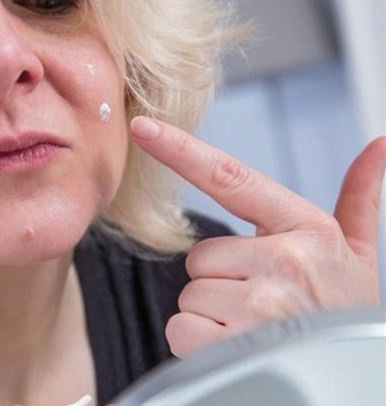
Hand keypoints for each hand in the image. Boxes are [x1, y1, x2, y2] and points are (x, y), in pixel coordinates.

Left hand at [129, 116, 385, 357]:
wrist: (354, 378)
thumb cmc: (343, 314)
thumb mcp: (357, 254)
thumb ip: (358, 200)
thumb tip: (380, 145)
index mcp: (306, 230)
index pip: (230, 177)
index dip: (180, 149)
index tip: (142, 126)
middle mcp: (283, 262)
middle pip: (201, 256)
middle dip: (221, 280)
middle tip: (261, 301)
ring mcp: (258, 305)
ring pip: (189, 294)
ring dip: (212, 314)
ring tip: (254, 326)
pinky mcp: (233, 344)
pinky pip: (180, 329)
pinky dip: (198, 343)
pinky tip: (237, 347)